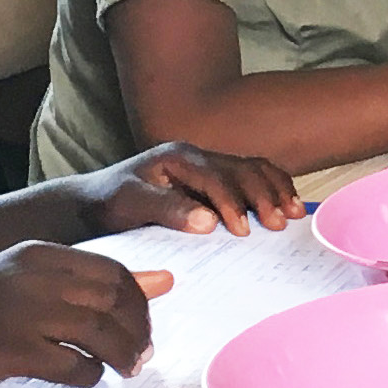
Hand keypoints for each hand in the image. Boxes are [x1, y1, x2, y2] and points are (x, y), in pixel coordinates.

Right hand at [0, 241, 173, 387]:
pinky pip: (73, 367)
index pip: (112, 271)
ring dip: (122, 357)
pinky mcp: (13, 352)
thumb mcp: (25, 281)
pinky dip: (88, 376)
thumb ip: (87, 282)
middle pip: (113, 301)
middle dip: (138, 331)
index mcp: (39, 253)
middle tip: (142, 354)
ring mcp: (23, 314)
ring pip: (101, 334)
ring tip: (126, 370)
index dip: (139, 301)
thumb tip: (163, 281)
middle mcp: (34, 278)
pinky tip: (84, 378)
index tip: (143, 325)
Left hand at [76, 142, 304, 236]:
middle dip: (264, 196)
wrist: (93, 201)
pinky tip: (287, 204)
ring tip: (294, 214)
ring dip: (276, 189)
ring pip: (252, 168)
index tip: (241, 231)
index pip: (216, 177)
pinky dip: (272, 187)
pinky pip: (250, 175)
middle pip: (243, 169)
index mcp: (179, 158)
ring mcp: (206, 164)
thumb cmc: (109, 204)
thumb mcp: (130, 205)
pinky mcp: (211, 178)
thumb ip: (167, 210)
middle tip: (279, 225)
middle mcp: (197, 155)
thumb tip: (209, 222)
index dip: (232, 203)